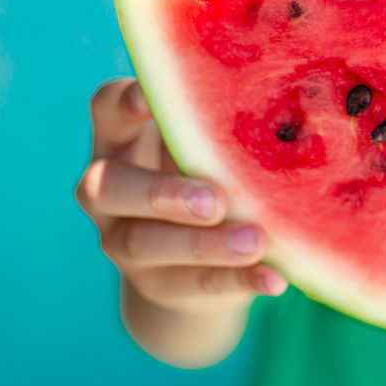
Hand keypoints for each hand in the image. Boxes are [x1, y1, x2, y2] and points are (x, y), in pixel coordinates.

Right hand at [76, 78, 286, 313]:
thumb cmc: (207, 175)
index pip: (107, 109)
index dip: (124, 101)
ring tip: (255, 242)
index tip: (151, 99)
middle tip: (214, 200)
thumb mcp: (205, 148)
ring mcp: (123, 242)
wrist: (192, 265)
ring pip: (146, 243)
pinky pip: (193, 285)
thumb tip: (279, 100)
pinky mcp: (156, 285)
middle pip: (108, 186)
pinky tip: (273, 278)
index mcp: (121, 140)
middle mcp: (108, 192)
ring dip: (204, 244)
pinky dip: (236, 281)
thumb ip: (220, 128)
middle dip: (160, 193)